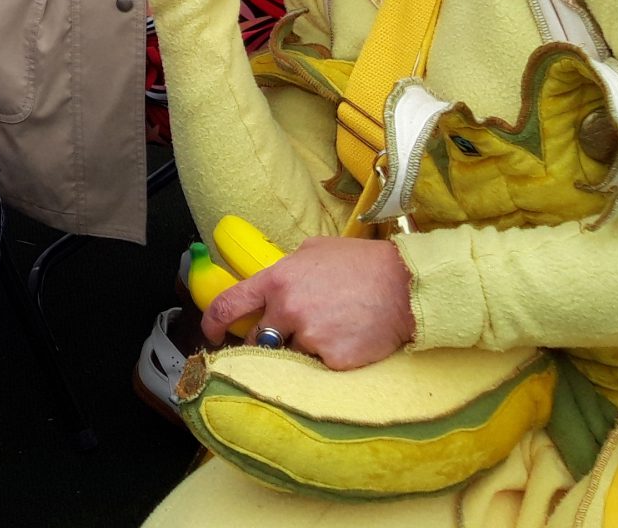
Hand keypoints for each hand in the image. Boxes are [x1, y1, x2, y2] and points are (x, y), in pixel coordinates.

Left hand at [200, 235, 415, 369]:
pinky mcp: (332, 360)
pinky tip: (349, 339)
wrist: (406, 285)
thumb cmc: (363, 263)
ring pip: (290, 354)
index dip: (212, 323)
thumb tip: (271, 283)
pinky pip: (319, 367)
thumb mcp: (315, 251)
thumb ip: (287, 268)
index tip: (211, 333)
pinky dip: (329, 358)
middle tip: (291, 332)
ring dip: (303, 348)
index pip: (229, 305)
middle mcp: (288, 309)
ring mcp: (310, 337)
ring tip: (332, 329)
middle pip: (256, 339)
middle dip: (266, 340)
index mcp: (278, 280)